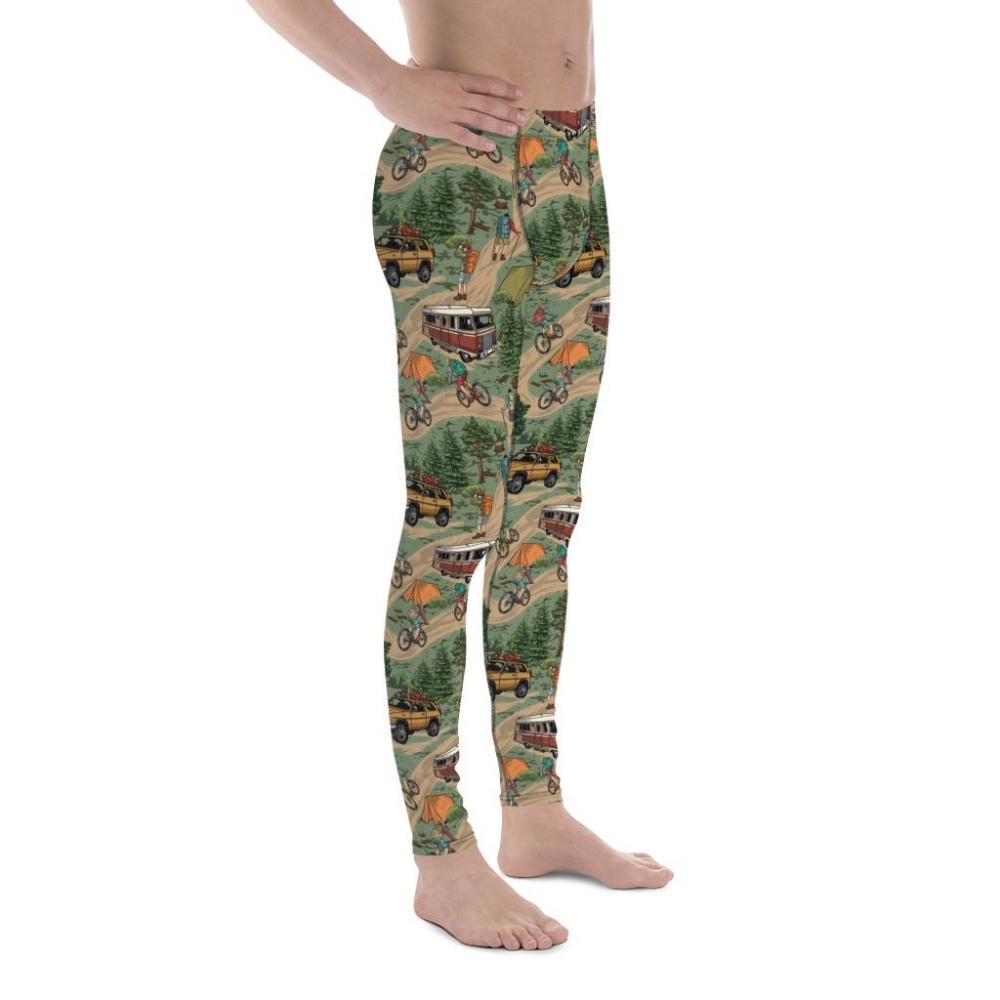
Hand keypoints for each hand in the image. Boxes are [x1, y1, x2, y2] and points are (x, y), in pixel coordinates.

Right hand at [372, 60, 524, 151]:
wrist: (388, 85)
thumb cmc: (401, 78)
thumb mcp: (419, 71)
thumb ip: (425, 72)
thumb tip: (413, 64)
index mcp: (454, 79)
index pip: (486, 84)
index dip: (505, 89)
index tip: (519, 93)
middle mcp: (456, 94)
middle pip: (489, 103)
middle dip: (508, 110)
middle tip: (522, 117)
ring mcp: (449, 111)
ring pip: (481, 119)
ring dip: (500, 125)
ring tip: (514, 130)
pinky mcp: (440, 126)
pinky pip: (464, 136)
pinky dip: (479, 142)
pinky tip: (491, 147)